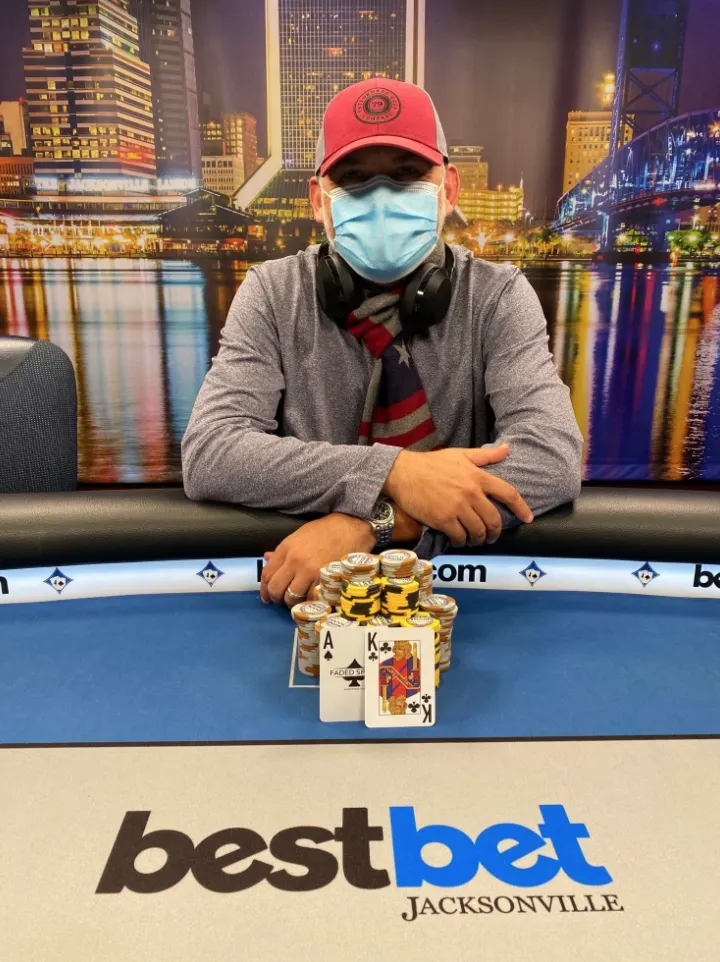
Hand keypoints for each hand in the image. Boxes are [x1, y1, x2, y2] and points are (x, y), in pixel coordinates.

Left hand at [260, 512, 374, 606]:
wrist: (351, 526)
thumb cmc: (326, 530)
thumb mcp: (299, 535)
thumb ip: (282, 551)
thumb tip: (267, 559)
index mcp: (286, 548)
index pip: (267, 574)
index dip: (265, 589)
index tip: (267, 596)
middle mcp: (294, 561)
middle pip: (276, 589)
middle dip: (276, 598)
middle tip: (281, 601)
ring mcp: (310, 571)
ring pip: (291, 597)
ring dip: (293, 602)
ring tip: (298, 600)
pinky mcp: (324, 579)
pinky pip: (310, 598)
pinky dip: (310, 601)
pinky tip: (312, 598)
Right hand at [383, 443, 532, 546]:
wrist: (403, 472)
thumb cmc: (431, 463)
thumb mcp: (460, 454)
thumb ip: (485, 455)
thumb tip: (507, 448)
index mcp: (478, 476)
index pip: (508, 493)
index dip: (521, 508)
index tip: (528, 518)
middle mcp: (471, 492)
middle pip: (494, 519)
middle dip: (496, 532)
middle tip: (492, 536)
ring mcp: (457, 507)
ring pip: (478, 531)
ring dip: (479, 539)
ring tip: (475, 540)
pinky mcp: (443, 519)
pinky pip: (460, 537)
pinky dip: (462, 542)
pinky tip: (459, 540)